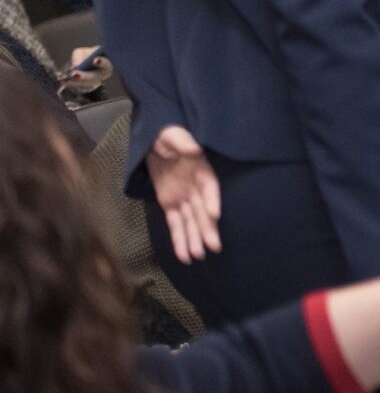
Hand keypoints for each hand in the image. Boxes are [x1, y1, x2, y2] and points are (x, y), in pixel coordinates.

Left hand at [149, 125, 223, 260]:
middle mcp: (195, 188)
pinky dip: (179, 239)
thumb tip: (194, 149)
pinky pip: (174, 224)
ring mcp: (182, 198)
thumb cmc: (166, 135)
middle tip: (213, 246)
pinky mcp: (169, 205)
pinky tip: (183, 255)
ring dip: (194, 239)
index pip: (209, 187)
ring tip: (197, 257)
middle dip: (207, 228)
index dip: (212, 200)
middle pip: (202, 211)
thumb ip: (182, 142)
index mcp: (201, 170)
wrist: (153, 141)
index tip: (214, 214)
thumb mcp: (172, 134)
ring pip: (190, 222)